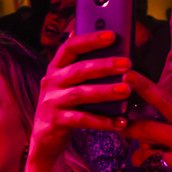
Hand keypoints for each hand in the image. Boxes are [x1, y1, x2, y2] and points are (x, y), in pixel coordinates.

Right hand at [30, 32, 129, 159]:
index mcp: (56, 67)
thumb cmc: (64, 103)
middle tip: (127, 63)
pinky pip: (82, 120)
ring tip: (126, 90)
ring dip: (104, 91)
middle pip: (78, 70)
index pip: (70, 47)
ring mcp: (52, 102)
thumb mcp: (69, 82)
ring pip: (80, 94)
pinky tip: (120, 121)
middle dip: (104, 65)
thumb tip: (104, 36)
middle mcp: (52, 82)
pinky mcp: (56, 122)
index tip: (111, 35)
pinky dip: (102, 121)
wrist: (45, 136)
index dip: (90, 40)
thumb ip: (83, 63)